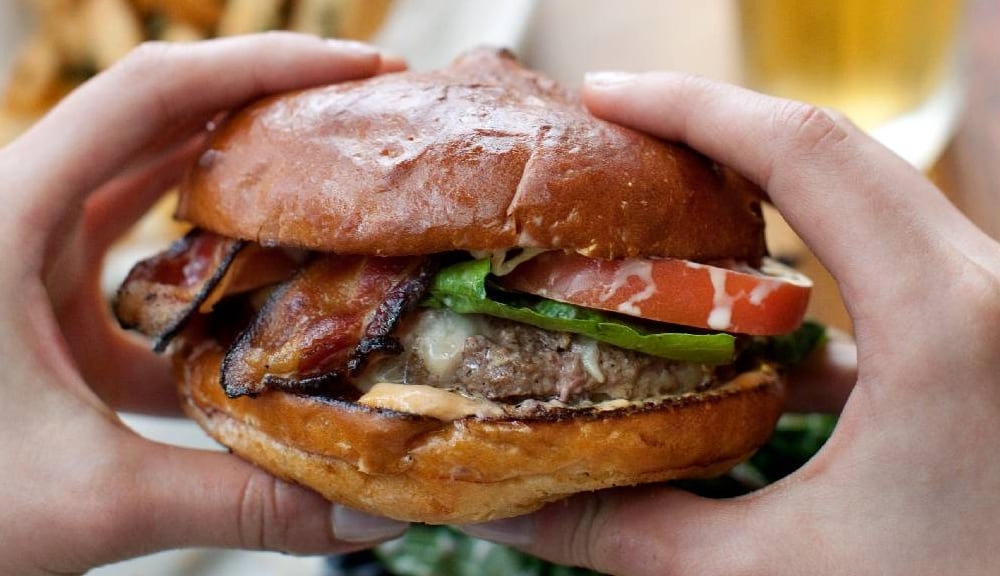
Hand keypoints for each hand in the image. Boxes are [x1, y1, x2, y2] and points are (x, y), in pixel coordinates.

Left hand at [0, 34, 408, 574]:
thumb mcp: (87, 499)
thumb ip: (234, 506)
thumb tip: (365, 523)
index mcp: (7, 216)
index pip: (155, 93)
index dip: (267, 63)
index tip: (362, 71)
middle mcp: (14, 213)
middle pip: (161, 119)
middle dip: (268, 107)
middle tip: (363, 120)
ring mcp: (19, 255)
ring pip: (145, 185)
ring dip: (234, 184)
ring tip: (326, 191)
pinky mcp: (28, 301)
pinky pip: (129, 257)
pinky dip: (196, 267)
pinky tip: (251, 303)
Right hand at [463, 72, 999, 573]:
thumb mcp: (780, 572)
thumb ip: (635, 535)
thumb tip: (510, 514)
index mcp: (947, 320)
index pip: (804, 152)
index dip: (690, 107)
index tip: (603, 95)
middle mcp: (988, 285)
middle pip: (836, 150)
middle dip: (717, 130)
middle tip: (618, 134)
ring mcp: (997, 302)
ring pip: (869, 197)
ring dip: (765, 192)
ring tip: (669, 206)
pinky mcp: (990, 331)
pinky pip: (893, 257)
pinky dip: (815, 259)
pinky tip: (754, 323)